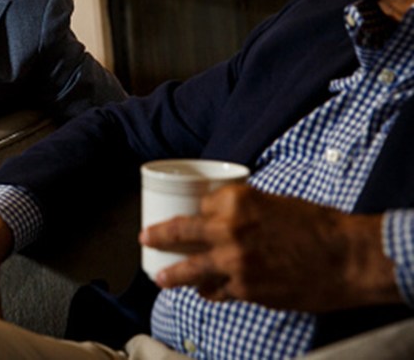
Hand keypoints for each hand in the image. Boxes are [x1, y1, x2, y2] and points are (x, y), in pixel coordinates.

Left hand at [140, 184, 400, 311]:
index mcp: (236, 201)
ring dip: (171, 274)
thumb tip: (221, 214)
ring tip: (160, 278)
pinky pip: (216, 291)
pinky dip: (209, 291)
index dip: (195, 210)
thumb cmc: (317, 226)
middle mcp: (228, 229)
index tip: (189, 214)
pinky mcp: (245, 289)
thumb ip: (244, 208)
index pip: (200, 204)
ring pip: (190, 269)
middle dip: (157, 236)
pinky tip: (203, 291)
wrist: (348, 259)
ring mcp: (233, 262)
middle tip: (145, 239)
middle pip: (179, 231)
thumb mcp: (274, 202)